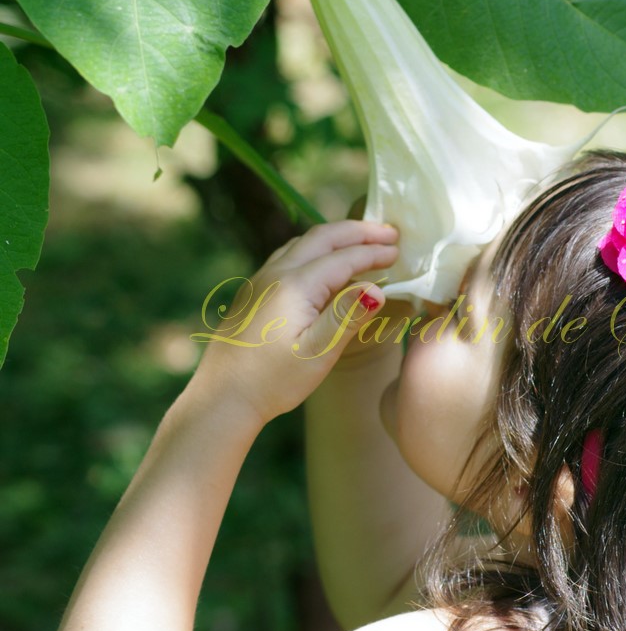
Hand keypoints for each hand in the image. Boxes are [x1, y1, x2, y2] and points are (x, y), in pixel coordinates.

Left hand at [189, 221, 398, 424]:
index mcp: (294, 286)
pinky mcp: (252, 293)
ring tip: (361, 242)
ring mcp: (259, 281)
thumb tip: (377, 289)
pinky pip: (288, 256)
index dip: (373, 253)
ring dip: (335, 238)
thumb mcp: (318, 352)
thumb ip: (347, 316)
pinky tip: (323, 264)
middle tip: (389, 232)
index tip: (399, 251)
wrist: (221, 398)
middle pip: (321, 238)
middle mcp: (275, 274)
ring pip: (302, 244)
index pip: (343, 258)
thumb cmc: (273, 381)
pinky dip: (315, 250)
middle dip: (357, 232)